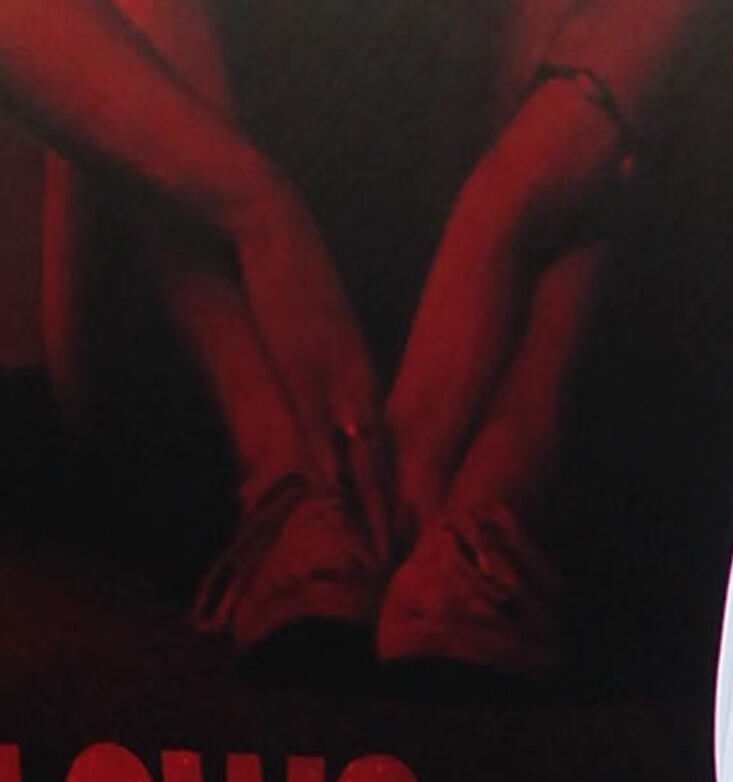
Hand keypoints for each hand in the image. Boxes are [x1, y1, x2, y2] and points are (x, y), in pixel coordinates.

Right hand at [224, 172, 392, 534]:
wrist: (268, 224)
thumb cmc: (283, 266)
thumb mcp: (309, 326)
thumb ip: (320, 363)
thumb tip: (322, 395)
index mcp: (356, 370)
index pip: (384, 442)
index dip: (397, 487)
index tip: (411, 524)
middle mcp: (357, 382)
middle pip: (387, 462)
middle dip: (401, 512)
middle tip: (416, 557)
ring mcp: (337, 383)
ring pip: (371, 462)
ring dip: (382, 511)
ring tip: (397, 555)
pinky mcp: (309, 378)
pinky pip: (331, 444)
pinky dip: (344, 485)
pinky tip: (352, 517)